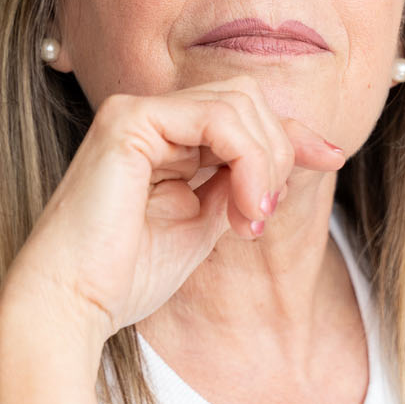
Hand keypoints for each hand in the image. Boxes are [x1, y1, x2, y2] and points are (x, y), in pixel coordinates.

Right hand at [0, 75, 346, 345]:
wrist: (72, 304)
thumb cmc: (125, 277)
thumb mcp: (203, 224)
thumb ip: (236, 186)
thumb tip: (286, 160)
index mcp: (163, 139)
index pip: (242, 113)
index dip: (292, 133)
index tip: (332, 158)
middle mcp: (148, 116)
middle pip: (248, 99)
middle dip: (277, 153)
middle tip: (260, 217)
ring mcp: (136, 112)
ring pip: (240, 103)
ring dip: (265, 163)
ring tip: (249, 220)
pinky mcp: (130, 120)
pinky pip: (217, 117)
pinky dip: (248, 159)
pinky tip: (242, 207)